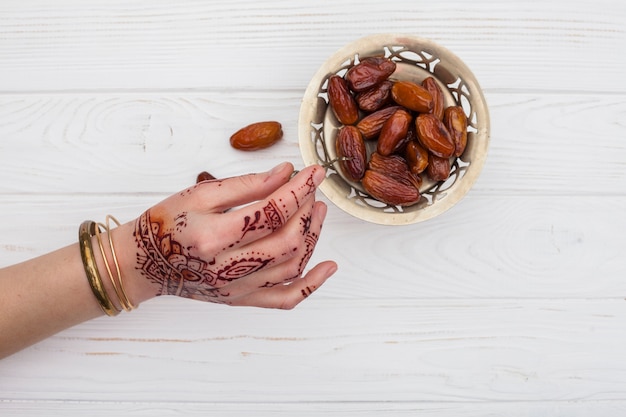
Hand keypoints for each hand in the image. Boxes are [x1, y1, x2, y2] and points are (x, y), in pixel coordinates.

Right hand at [129, 162, 336, 308]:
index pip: (272, 211)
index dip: (299, 188)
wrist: (143, 263)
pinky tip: (329, 267)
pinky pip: (284, 299)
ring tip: (317, 212)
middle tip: (311, 189)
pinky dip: (311, 285)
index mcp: (214, 237)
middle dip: (307, 211)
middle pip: (287, 241)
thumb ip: (247, 185)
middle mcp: (227, 269)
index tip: (313, 171)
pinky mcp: (241, 299)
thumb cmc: (166, 224)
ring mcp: (236, 289)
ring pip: (292, 266)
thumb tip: (286, 173)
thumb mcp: (201, 194)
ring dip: (312, 237)